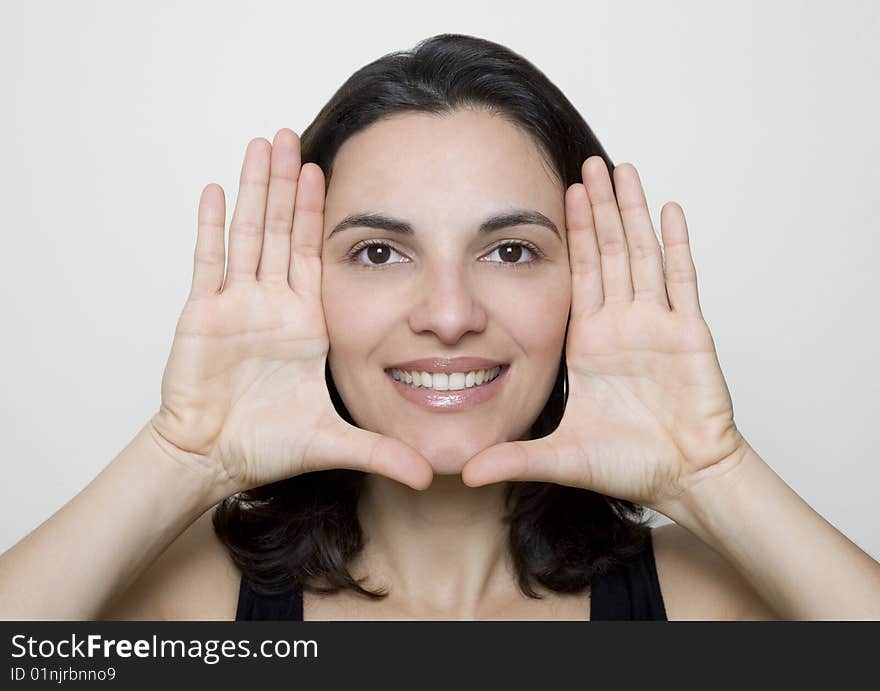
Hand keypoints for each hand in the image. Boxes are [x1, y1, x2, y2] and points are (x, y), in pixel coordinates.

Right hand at [150, 129, 432, 493]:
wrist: (215, 460)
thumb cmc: (267, 446)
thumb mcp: (333, 441)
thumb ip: (381, 454)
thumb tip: (432, 476)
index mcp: (305, 322)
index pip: (313, 254)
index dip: (316, 212)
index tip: (326, 170)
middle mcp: (272, 305)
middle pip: (279, 230)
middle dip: (286, 183)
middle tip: (292, 134)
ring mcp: (236, 305)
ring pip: (247, 233)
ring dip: (254, 190)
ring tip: (260, 144)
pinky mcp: (202, 316)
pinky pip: (208, 263)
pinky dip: (210, 226)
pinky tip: (213, 189)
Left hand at [461, 156, 747, 509]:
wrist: (682, 478)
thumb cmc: (629, 465)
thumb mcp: (560, 456)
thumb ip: (513, 459)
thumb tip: (464, 473)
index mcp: (590, 342)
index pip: (578, 275)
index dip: (572, 235)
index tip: (561, 195)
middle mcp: (622, 325)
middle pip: (609, 252)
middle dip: (598, 208)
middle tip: (588, 163)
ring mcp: (656, 325)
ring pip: (642, 254)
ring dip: (631, 212)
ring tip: (621, 170)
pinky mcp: (689, 334)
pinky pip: (682, 281)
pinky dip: (676, 244)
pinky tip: (668, 209)